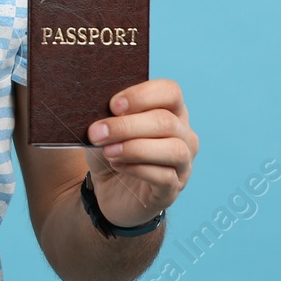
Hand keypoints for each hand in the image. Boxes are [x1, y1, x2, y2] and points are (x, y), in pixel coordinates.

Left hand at [84, 77, 196, 228]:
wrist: (106, 189)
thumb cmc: (110, 150)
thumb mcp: (105, 128)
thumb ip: (109, 115)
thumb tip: (101, 108)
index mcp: (171, 111)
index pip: (170, 92)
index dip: (142, 96)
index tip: (113, 105)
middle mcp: (183, 135)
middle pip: (166, 121)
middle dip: (127, 126)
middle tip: (97, 133)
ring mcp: (183, 164)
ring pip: (173, 149)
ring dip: (135, 148)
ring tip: (108, 151)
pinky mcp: (173, 189)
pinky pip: (164, 177)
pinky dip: (137, 169)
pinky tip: (117, 165)